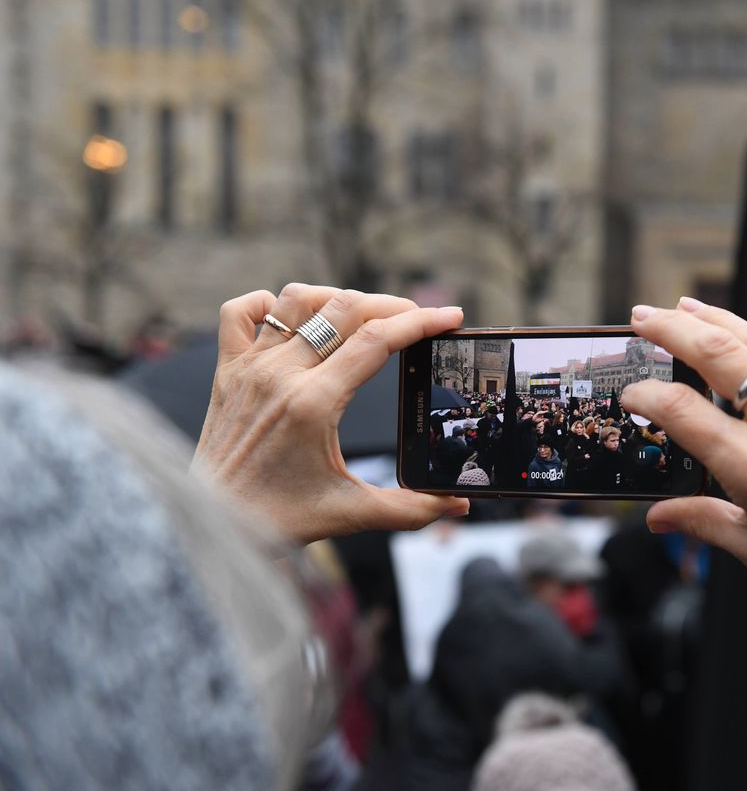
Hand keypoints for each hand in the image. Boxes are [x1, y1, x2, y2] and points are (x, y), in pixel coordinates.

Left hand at [193, 284, 469, 542]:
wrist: (211, 523)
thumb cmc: (277, 519)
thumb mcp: (351, 513)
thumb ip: (410, 509)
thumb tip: (459, 505)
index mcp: (313, 403)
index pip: (376, 341)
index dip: (421, 322)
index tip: (450, 317)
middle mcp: (280, 375)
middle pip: (344, 308)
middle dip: (390, 305)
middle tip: (417, 318)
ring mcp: (250, 368)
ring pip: (296, 300)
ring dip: (337, 298)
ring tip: (364, 315)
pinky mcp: (226, 371)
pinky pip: (239, 314)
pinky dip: (267, 304)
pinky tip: (292, 317)